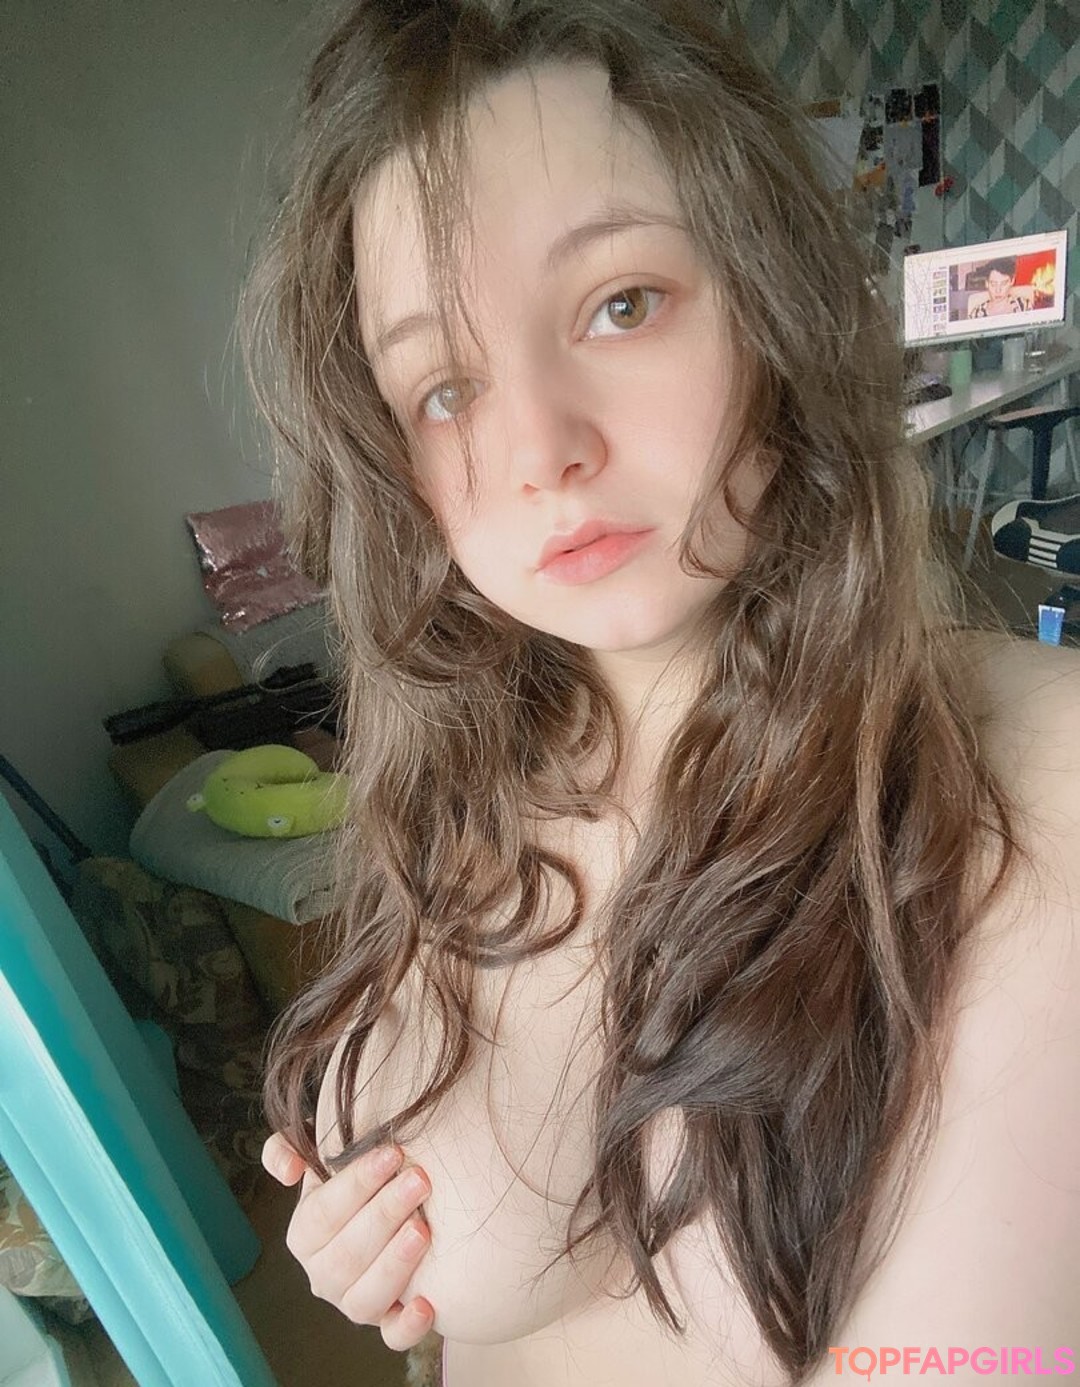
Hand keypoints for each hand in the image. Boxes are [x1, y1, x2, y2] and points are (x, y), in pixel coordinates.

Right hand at [261, 1131, 434, 1349]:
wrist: (398, 1202)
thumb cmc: (361, 1176)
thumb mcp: (321, 1152)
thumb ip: (287, 1148)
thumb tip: (289, 1170)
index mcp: (305, 1235)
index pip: (322, 1213)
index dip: (357, 1183)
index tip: (393, 1153)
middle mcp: (324, 1275)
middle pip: (346, 1254)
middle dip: (385, 1213)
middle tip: (419, 1180)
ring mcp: (353, 1302)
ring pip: (364, 1299)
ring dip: (394, 1264)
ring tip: (423, 1229)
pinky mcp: (388, 1321)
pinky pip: (393, 1336)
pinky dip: (408, 1326)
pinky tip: (426, 1303)